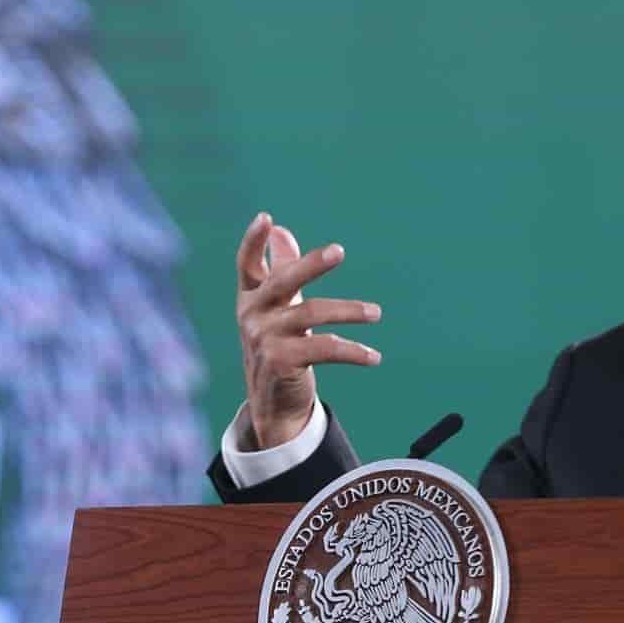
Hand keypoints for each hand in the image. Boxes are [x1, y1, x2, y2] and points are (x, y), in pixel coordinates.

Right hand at [234, 212, 381, 449]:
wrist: (271, 404)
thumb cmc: (277, 345)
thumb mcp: (276, 308)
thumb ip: (280, 270)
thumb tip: (281, 231)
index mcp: (250, 298)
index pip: (247, 265)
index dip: (253, 241)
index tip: (267, 218)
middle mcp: (252, 316)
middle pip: (284, 283)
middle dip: (311, 265)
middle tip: (339, 250)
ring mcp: (265, 340)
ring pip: (313, 314)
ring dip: (350, 311)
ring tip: (376, 313)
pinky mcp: (282, 362)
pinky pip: (325, 349)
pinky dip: (353, 351)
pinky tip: (373, 356)